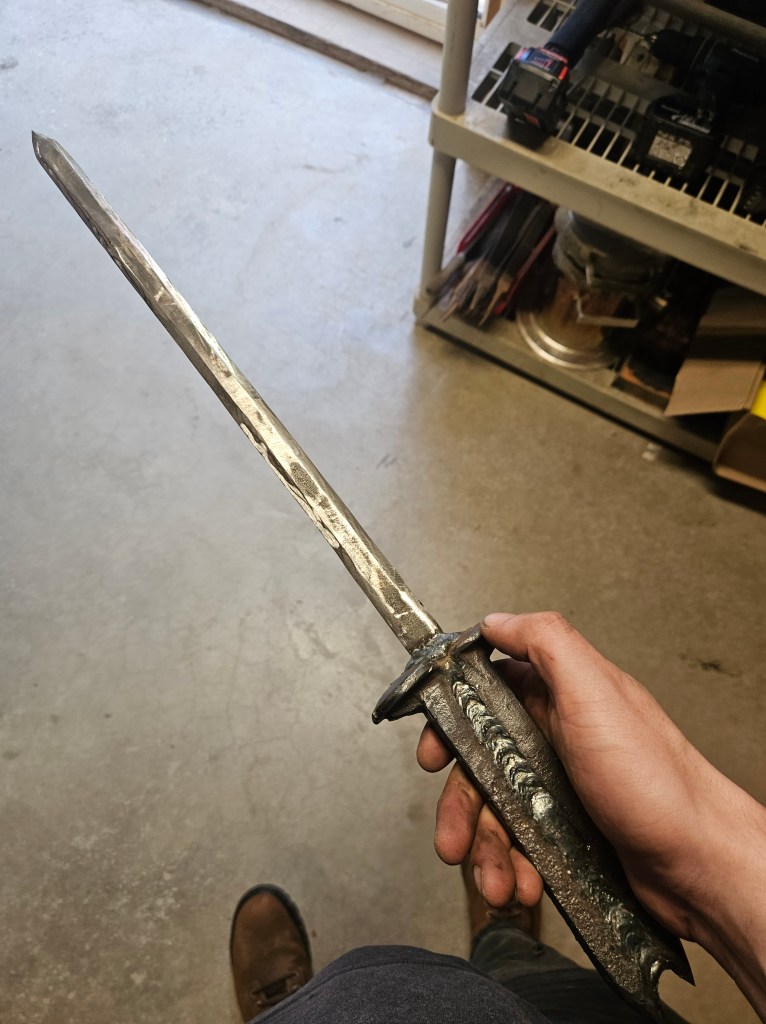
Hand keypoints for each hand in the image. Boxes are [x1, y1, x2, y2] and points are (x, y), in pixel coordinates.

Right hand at [417, 612, 765, 1013]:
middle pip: (477, 761)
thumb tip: (498, 620)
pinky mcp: (567, 830)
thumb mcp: (595, 693)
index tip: (432, 748)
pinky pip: (518, 846)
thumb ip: (545, 642)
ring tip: (494, 877)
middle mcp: (556, 737)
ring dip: (485, 849)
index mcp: (558, 696)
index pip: (484, 691)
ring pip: (494, 811)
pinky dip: (512, 869)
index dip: (449, 718)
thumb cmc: (658, 783)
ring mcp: (560, 787)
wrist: (701, 866)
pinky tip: (522, 884)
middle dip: (460, 804)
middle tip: (452, 834)